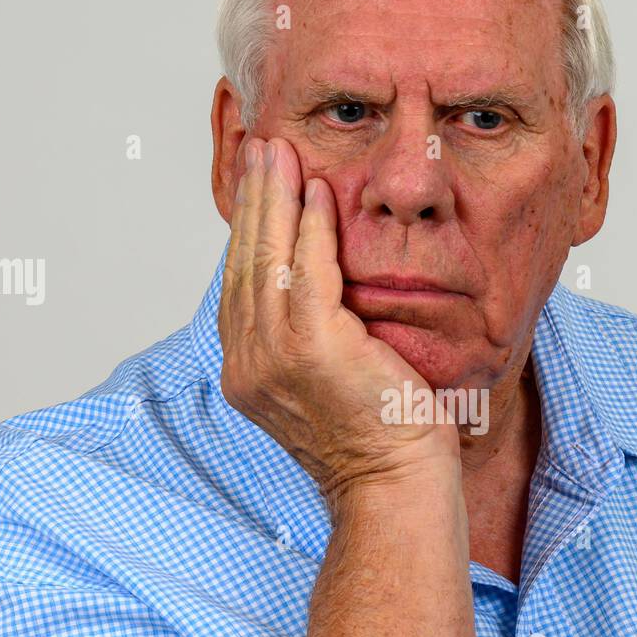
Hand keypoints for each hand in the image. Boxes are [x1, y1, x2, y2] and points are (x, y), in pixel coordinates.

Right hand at [218, 137, 461, 506]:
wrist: (395, 487)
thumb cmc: (380, 440)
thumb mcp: (330, 382)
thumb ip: (312, 335)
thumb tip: (320, 285)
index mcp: (248, 373)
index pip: (241, 286)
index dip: (246, 231)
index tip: (255, 185)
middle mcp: (248, 365)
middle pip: (244, 265)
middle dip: (251, 202)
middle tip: (258, 149)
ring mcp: (274, 358)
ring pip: (267, 260)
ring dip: (274, 199)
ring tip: (278, 152)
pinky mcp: (312, 349)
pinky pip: (306, 273)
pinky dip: (309, 228)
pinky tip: (317, 194)